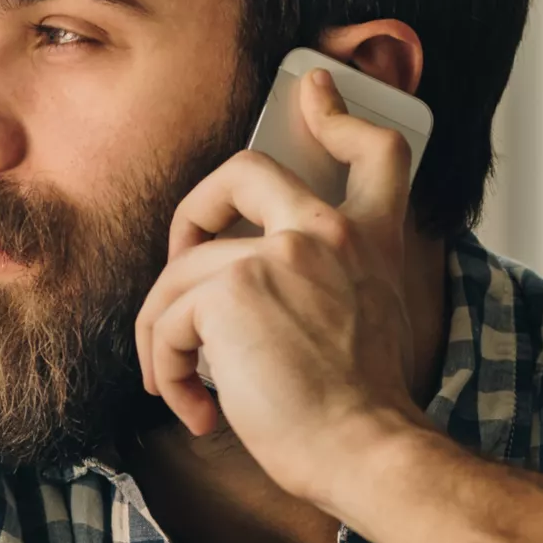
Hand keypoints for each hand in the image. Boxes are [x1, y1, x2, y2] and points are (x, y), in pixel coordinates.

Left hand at [133, 68, 432, 506]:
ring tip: (189, 389)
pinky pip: (167, 320)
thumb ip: (330, 277)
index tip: (316, 91)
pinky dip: (168, 370)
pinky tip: (200, 410)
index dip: (341, 114)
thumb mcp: (369, 320)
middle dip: (193, 214)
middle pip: (244, 171)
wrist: (364, 452)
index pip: (375, 151)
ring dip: (170, 337)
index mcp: (368, 240)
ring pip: (182, 272)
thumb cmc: (358, 409)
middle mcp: (328, 231)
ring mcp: (278, 252)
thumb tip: (255, 270)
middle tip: (182, 266)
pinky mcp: (230, 290)